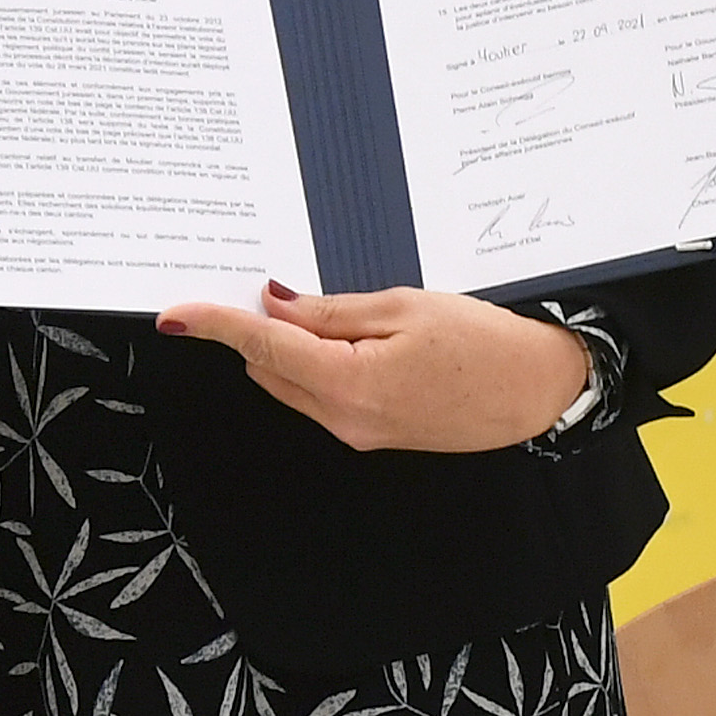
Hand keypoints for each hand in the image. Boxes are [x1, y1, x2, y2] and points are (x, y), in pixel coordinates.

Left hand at [158, 282, 591, 452]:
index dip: (214, 325)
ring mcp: (358, 432)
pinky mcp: (373, 434)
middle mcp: (345, 419)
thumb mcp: (404, 306)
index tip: (174, 313)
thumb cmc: (483, 341)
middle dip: (254, 327)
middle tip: (257, 282)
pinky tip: (336, 332)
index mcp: (349, 384)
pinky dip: (312, 363)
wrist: (541, 392)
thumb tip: (273, 304)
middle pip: (269, 367)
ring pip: (291, 383)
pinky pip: (320, 395)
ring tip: (310, 303)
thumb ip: (330, 310)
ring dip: (284, 346)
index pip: (263, 347)